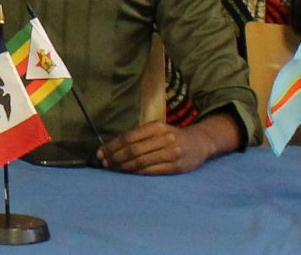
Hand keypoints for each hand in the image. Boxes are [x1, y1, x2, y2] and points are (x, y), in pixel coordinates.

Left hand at [98, 120, 212, 174]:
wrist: (199, 143)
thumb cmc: (173, 136)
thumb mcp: (158, 130)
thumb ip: (139, 136)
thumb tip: (112, 147)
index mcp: (156, 127)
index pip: (128, 137)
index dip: (112, 146)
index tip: (100, 153)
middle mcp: (164, 138)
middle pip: (132, 150)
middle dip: (115, 157)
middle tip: (104, 163)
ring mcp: (171, 153)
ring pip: (140, 162)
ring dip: (123, 167)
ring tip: (113, 168)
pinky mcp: (176, 167)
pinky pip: (151, 171)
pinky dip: (137, 172)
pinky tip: (128, 173)